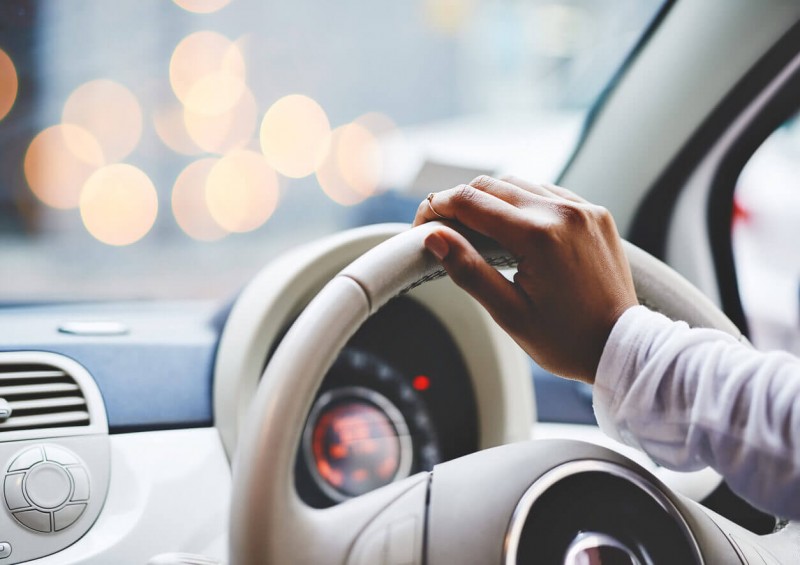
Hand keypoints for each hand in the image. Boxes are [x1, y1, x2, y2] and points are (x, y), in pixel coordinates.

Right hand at [413, 176, 637, 382]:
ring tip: (474, 231)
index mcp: (539, 237)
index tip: (422, 224)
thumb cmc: (567, 339)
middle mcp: (563, 212)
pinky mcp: (594, 213)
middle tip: (441, 227)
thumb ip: (469, 270)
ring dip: (489, 200)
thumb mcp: (509, 313)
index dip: (437, 208)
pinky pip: (547, 192)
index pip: (470, 202)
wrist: (622, 345)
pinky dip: (521, 202)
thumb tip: (434, 238)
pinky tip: (512, 226)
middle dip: (459, 202)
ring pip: (519, 184)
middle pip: (491, 186)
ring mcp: (583, 209)